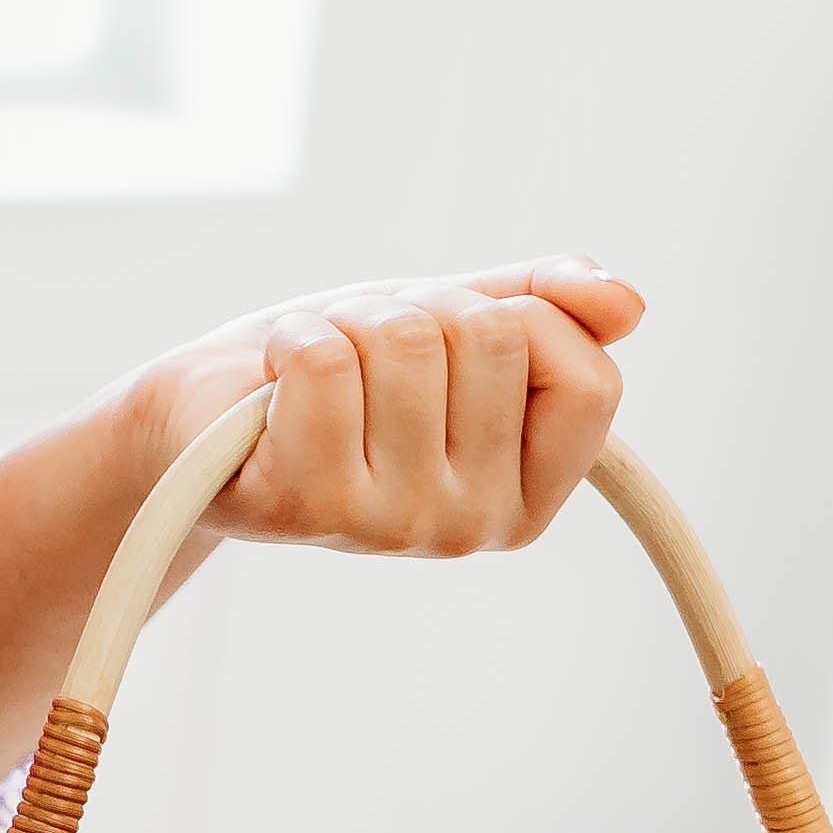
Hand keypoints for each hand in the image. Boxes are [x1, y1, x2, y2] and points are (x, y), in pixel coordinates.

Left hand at [141, 258, 643, 554]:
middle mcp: (470, 527)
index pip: (591, 379)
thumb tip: (630, 304)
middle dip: (418, 308)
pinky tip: (272, 381)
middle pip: (493, 339)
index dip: (520, 320)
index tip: (456, 335)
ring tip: (315, 369)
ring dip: (347, 320)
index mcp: (528, 496)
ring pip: (405, 341)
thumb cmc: (336, 373)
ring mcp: (392, 526)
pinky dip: (292, 338)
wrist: (201, 415)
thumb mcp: (452, 323)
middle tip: (366, 351)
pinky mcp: (309, 508)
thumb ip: (545, 306)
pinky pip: (327, 361)